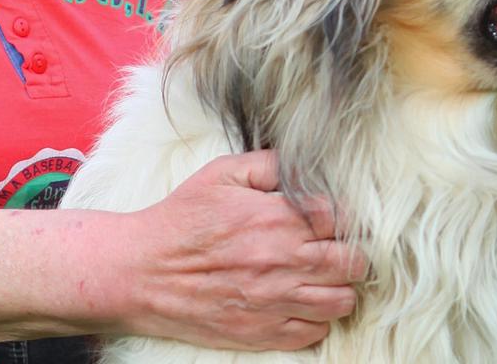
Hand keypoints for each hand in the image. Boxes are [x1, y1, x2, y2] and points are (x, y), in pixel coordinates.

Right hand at [113, 150, 367, 350]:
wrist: (143, 272)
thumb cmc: (182, 220)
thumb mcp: (221, 174)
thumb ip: (269, 164)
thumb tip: (304, 164)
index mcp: (277, 218)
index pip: (343, 217)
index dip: (343, 215)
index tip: (331, 216)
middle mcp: (285, 262)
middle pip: (353, 261)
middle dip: (350, 250)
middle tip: (333, 245)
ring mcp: (277, 302)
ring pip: (343, 301)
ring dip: (339, 286)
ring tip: (322, 275)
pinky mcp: (266, 333)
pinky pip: (316, 331)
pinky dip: (317, 317)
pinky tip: (301, 300)